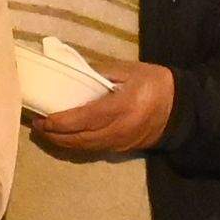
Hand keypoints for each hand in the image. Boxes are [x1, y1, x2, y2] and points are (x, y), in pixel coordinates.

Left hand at [34, 61, 175, 157]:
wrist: (181, 108)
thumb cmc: (154, 83)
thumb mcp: (128, 70)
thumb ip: (100, 73)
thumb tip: (71, 75)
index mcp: (123, 106)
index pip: (86, 119)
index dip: (62, 122)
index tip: (43, 118)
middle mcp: (120, 129)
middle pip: (81, 139)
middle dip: (55, 135)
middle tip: (37, 125)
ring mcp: (121, 142)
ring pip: (85, 148)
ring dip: (62, 142)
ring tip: (45, 132)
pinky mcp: (121, 149)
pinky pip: (93, 149)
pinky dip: (75, 145)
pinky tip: (64, 137)